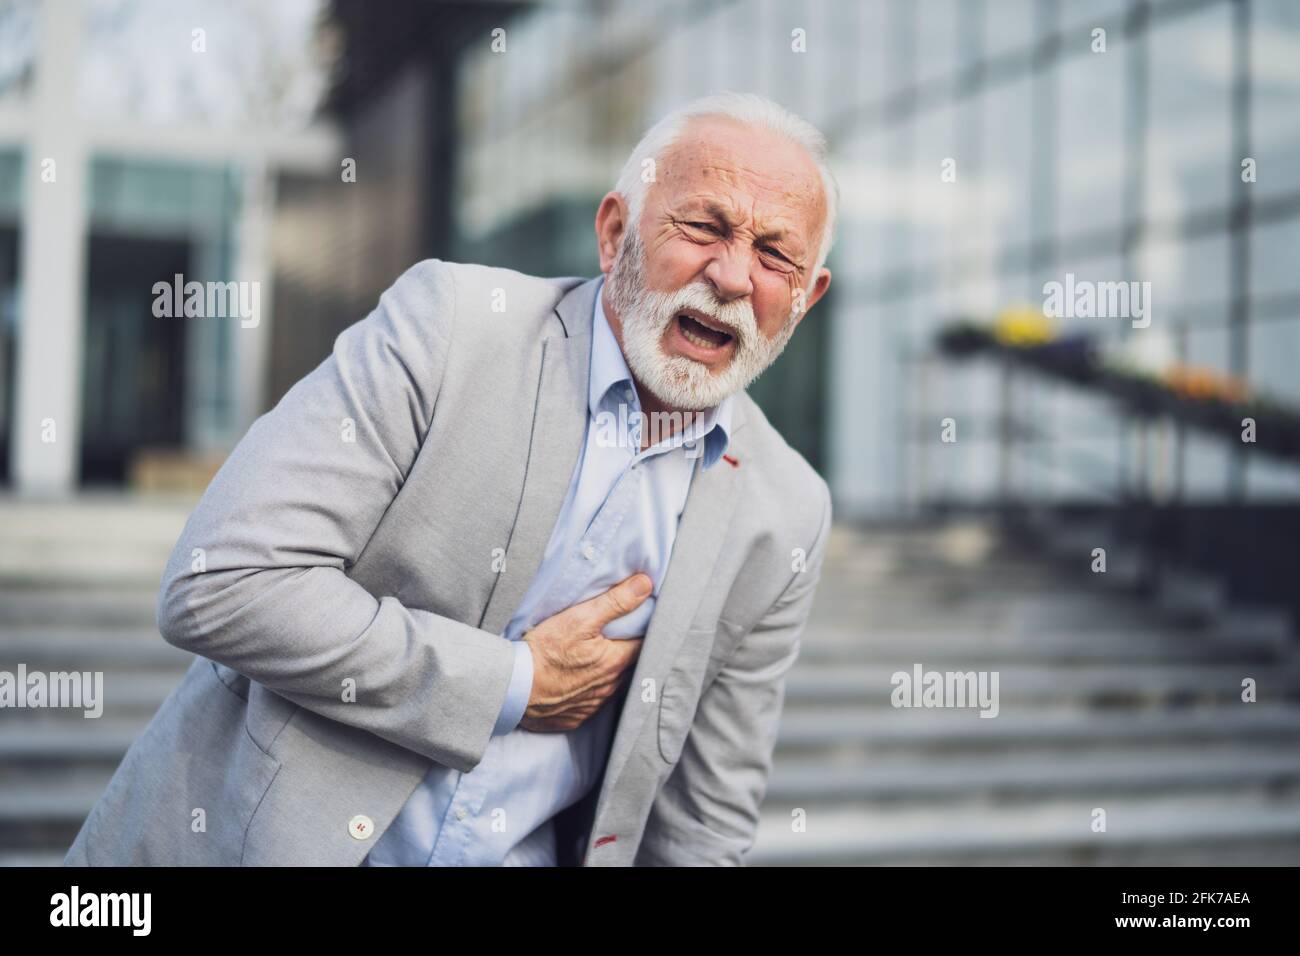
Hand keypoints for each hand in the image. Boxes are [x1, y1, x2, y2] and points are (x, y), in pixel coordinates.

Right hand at [518, 572, 651, 731]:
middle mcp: (609, 687)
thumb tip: (645, 585)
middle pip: (627, 665)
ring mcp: (592, 705)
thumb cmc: (545, 652)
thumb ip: (616, 601)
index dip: (642, 630)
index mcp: (615, 662)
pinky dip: (587, 690)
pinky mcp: (575, 717)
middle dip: (624, 650)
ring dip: (606, 672)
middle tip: (613, 636)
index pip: (644, 644)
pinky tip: (575, 680)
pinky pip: (589, 702)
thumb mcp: (580, 618)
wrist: (513, 689)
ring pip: (609, 685)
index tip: (637, 620)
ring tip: (592, 657)